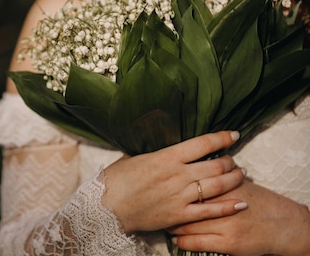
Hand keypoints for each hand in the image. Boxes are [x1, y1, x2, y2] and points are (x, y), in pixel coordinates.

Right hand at [102, 131, 246, 233]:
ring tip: (241, 175)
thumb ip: (153, 152)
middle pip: (216, 164)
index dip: (222, 137)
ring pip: (218, 185)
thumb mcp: (133, 157)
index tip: (233, 134)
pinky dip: (229, 207)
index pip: (203, 143)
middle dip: (231, 161)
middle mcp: (178, 175)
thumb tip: (161, 144)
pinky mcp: (180, 215)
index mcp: (166, 157)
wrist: (107, 208)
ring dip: (234, 179)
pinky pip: (211, 211)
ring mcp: (181, 196)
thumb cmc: (116, 180)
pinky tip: (241, 203)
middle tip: (234, 160)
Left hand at [169, 181, 309, 255]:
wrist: (281, 223)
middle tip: (156, 206)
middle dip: (167, 206)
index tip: (158, 188)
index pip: (187, 183)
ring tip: (165, 223)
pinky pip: (195, 243)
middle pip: (182, 203)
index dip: (169, 187)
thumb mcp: (235, 181)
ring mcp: (223, 224)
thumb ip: (214, 174)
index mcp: (220, 185)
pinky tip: (177, 239)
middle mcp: (220, 203)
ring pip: (185, 225)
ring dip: (172, 225)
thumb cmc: (256, 199)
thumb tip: (192, 163)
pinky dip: (182, 241)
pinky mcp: (227, 243)